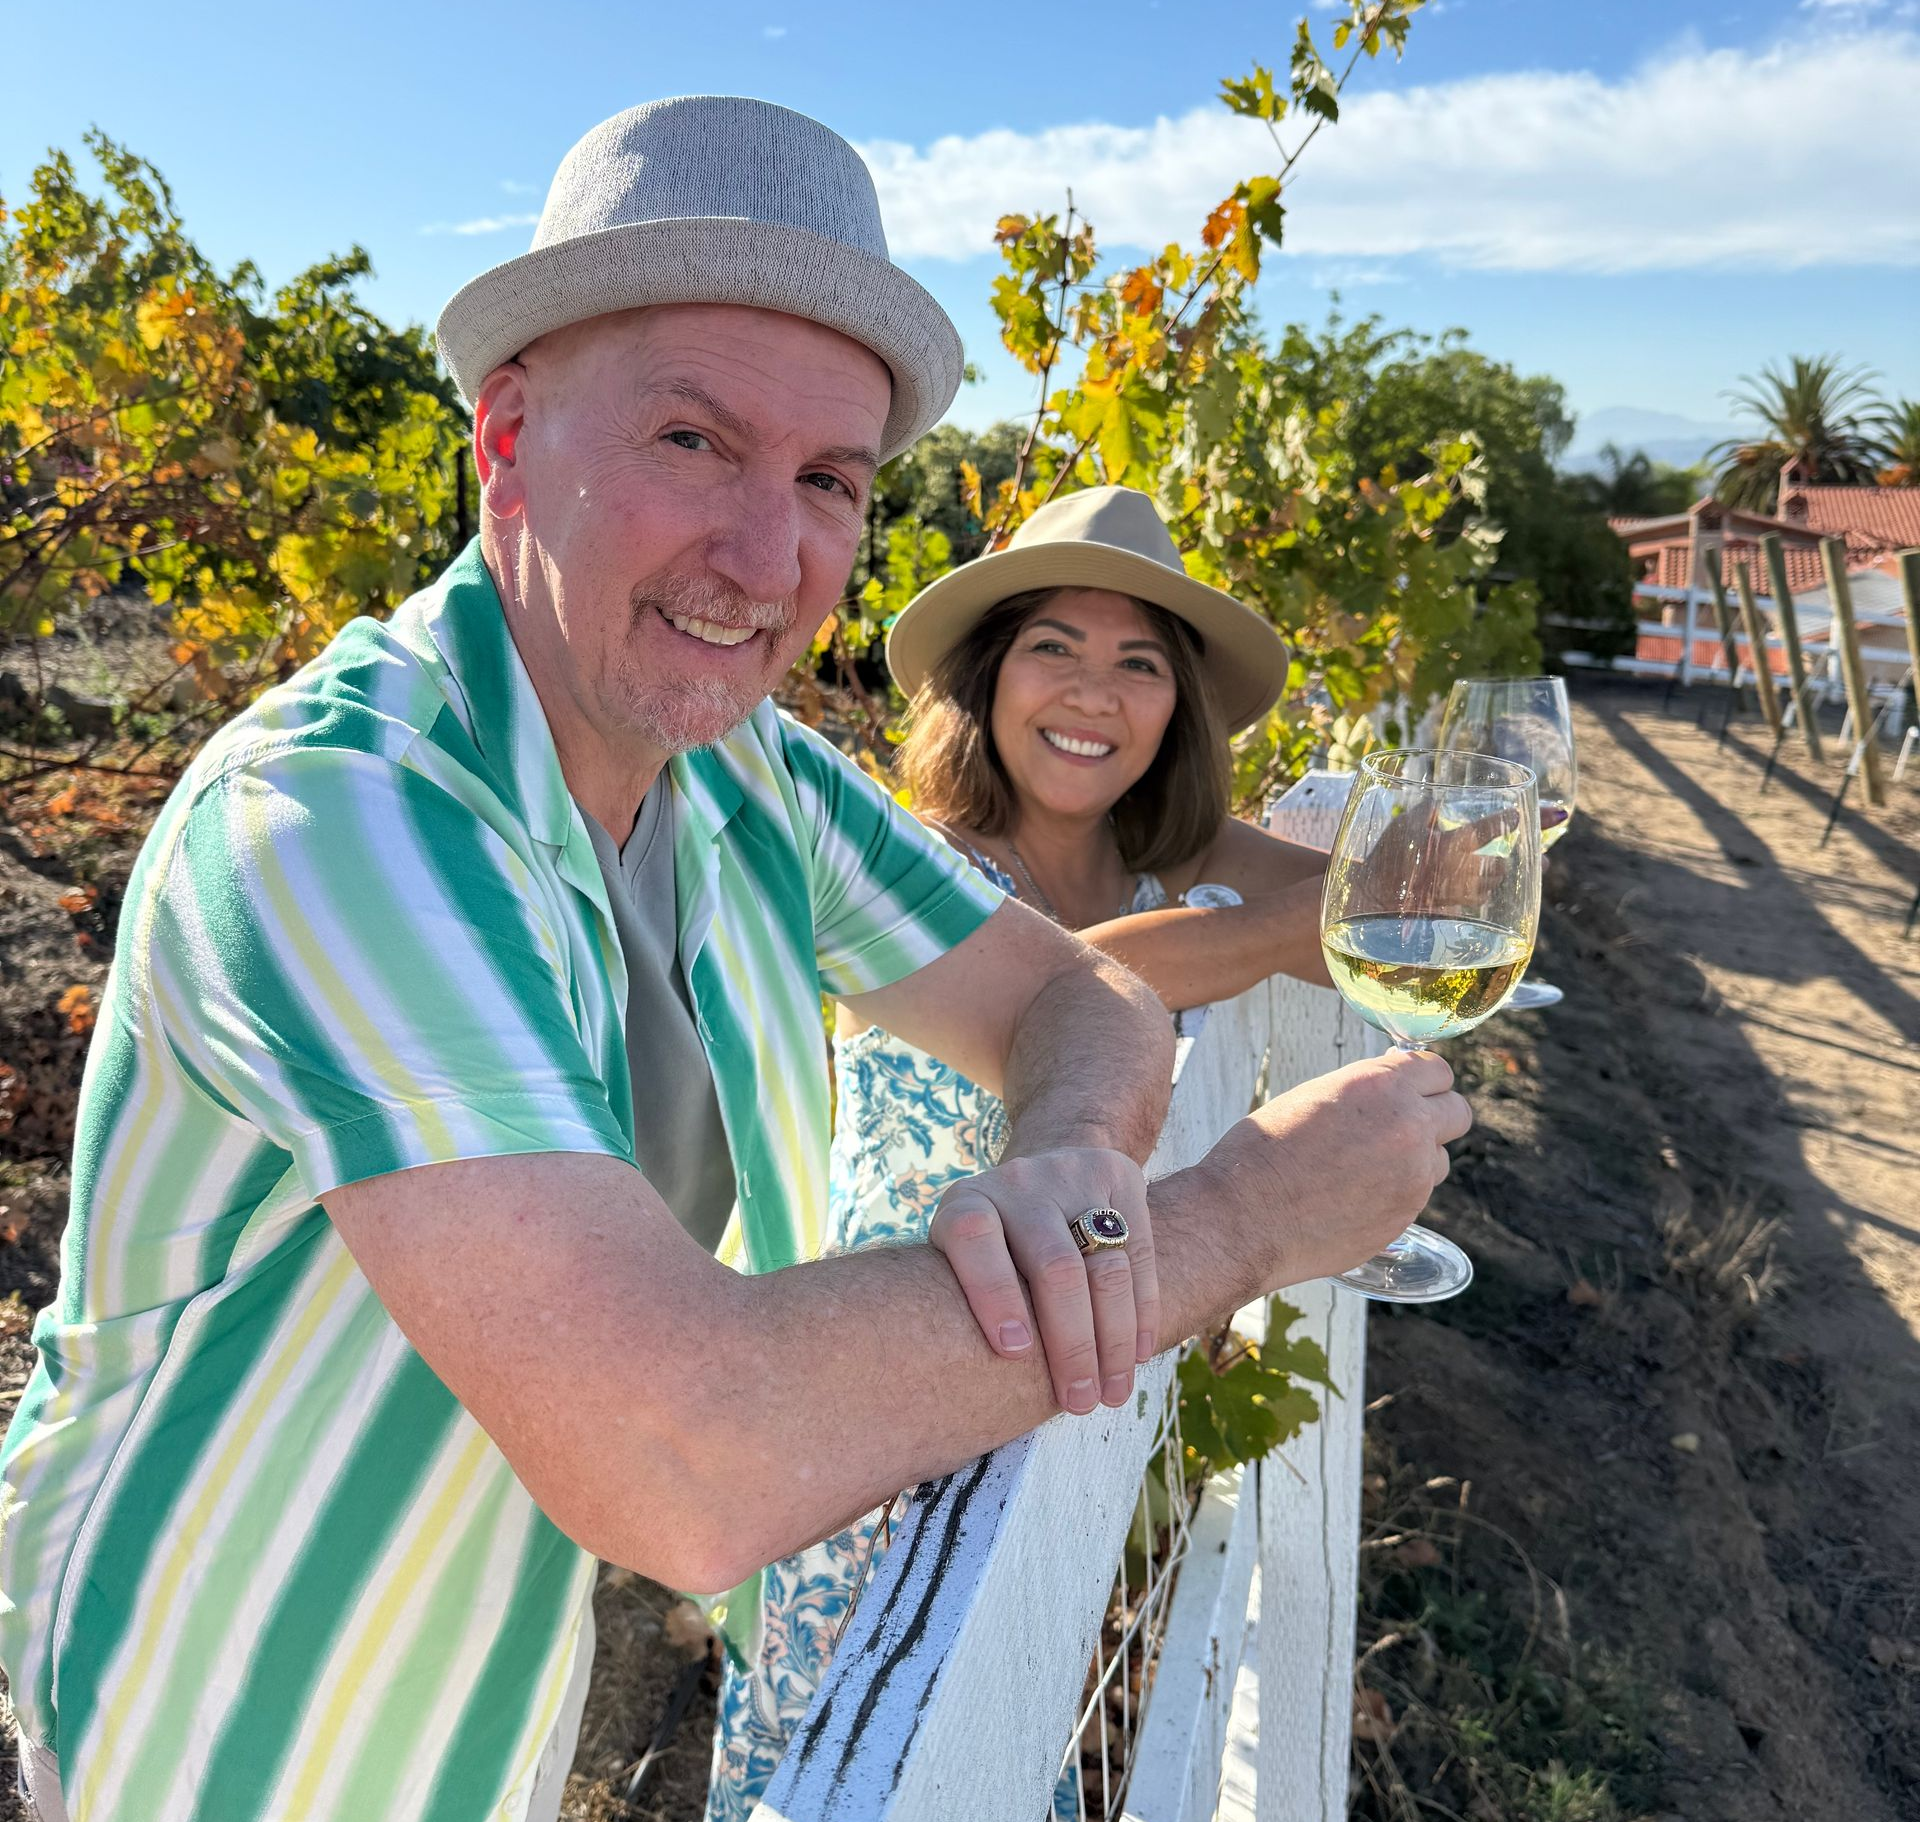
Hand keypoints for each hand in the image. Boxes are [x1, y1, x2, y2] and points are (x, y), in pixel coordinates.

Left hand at [929, 1148, 1155, 1416]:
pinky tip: (1138, 1355)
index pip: (974, 1238)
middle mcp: (1019, 1183)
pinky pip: (1140, 1253)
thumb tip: (976, 1395)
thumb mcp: (959, 1260)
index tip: (1015, 1352)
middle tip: (1079, 1402)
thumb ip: (966, 1303)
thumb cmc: (992, 1249)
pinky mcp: (1120, 1177)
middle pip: (1055, 1267)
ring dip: (1114, 1341)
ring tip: (1113, 1394)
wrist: (1045, 1171)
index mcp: (968, 1203)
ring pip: (1106, 1267)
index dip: (994, 1293)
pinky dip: (1142, 1312)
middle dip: (1072, 1344)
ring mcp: (1073, 1176)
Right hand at [1197, 1049, 1471, 1287]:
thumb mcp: (1314, 1097)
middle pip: (1459, 1112)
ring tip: (1364, 1169)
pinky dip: (1393, 1194)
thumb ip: (1364, 1092)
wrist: (1245, 1219)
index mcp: (1380, 1086)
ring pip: (1438, 1160)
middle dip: (1435, 1115)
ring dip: (1415, 1160)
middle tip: (1402, 1126)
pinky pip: (1414, 1197)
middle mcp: (1408, 1128)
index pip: (1438, 1070)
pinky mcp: (1405, 1218)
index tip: (1409, 1089)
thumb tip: (1390, 1094)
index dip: (1422, 1080)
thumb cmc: (1262, 1153)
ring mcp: (1412, 1178)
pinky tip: (1352, 1198)